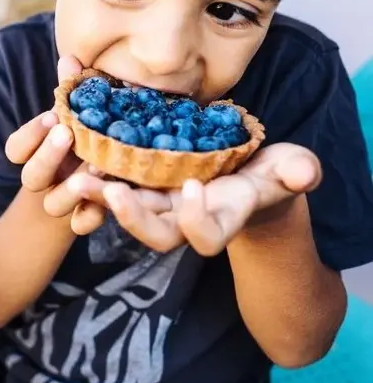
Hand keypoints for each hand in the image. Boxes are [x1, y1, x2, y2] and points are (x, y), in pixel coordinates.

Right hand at [5, 55, 107, 231]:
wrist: (100, 185)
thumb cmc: (88, 139)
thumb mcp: (80, 115)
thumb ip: (72, 90)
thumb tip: (71, 57)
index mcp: (36, 153)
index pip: (14, 149)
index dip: (30, 135)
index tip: (52, 116)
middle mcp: (45, 179)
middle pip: (30, 177)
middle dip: (47, 155)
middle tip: (67, 133)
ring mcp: (63, 201)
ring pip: (53, 204)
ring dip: (72, 188)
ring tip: (97, 167)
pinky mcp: (85, 218)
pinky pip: (81, 225)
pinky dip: (91, 217)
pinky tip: (106, 204)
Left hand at [70, 143, 322, 254]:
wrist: (248, 176)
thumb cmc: (273, 174)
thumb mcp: (290, 170)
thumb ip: (297, 172)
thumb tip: (305, 173)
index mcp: (221, 219)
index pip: (205, 238)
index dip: (196, 221)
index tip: (193, 187)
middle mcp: (185, 218)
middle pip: (154, 234)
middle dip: (132, 217)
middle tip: (111, 192)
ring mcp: (161, 203)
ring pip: (126, 209)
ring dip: (99, 196)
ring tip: (77, 176)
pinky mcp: (141, 183)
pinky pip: (113, 183)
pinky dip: (95, 169)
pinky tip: (77, 145)